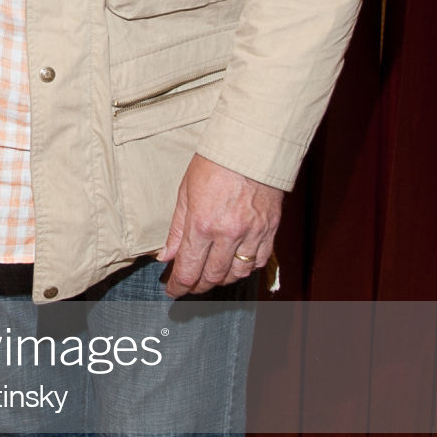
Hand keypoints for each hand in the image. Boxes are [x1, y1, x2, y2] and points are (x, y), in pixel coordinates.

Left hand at [157, 154, 283, 297]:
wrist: (251, 146)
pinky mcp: (270, 229)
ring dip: (222, 279)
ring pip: (237, 274)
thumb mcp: (185, 193)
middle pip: (212, 277)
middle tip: (190, 285)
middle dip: (198, 286)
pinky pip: (259, 261)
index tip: (174, 291)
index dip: (179, 287)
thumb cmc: (215, 163)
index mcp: (203, 225)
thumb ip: (177, 230)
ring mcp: (252, 233)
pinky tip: (237, 263)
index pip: (188, 270)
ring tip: (212, 274)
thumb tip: (166, 256)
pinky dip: (247, 267)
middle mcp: (228, 234)